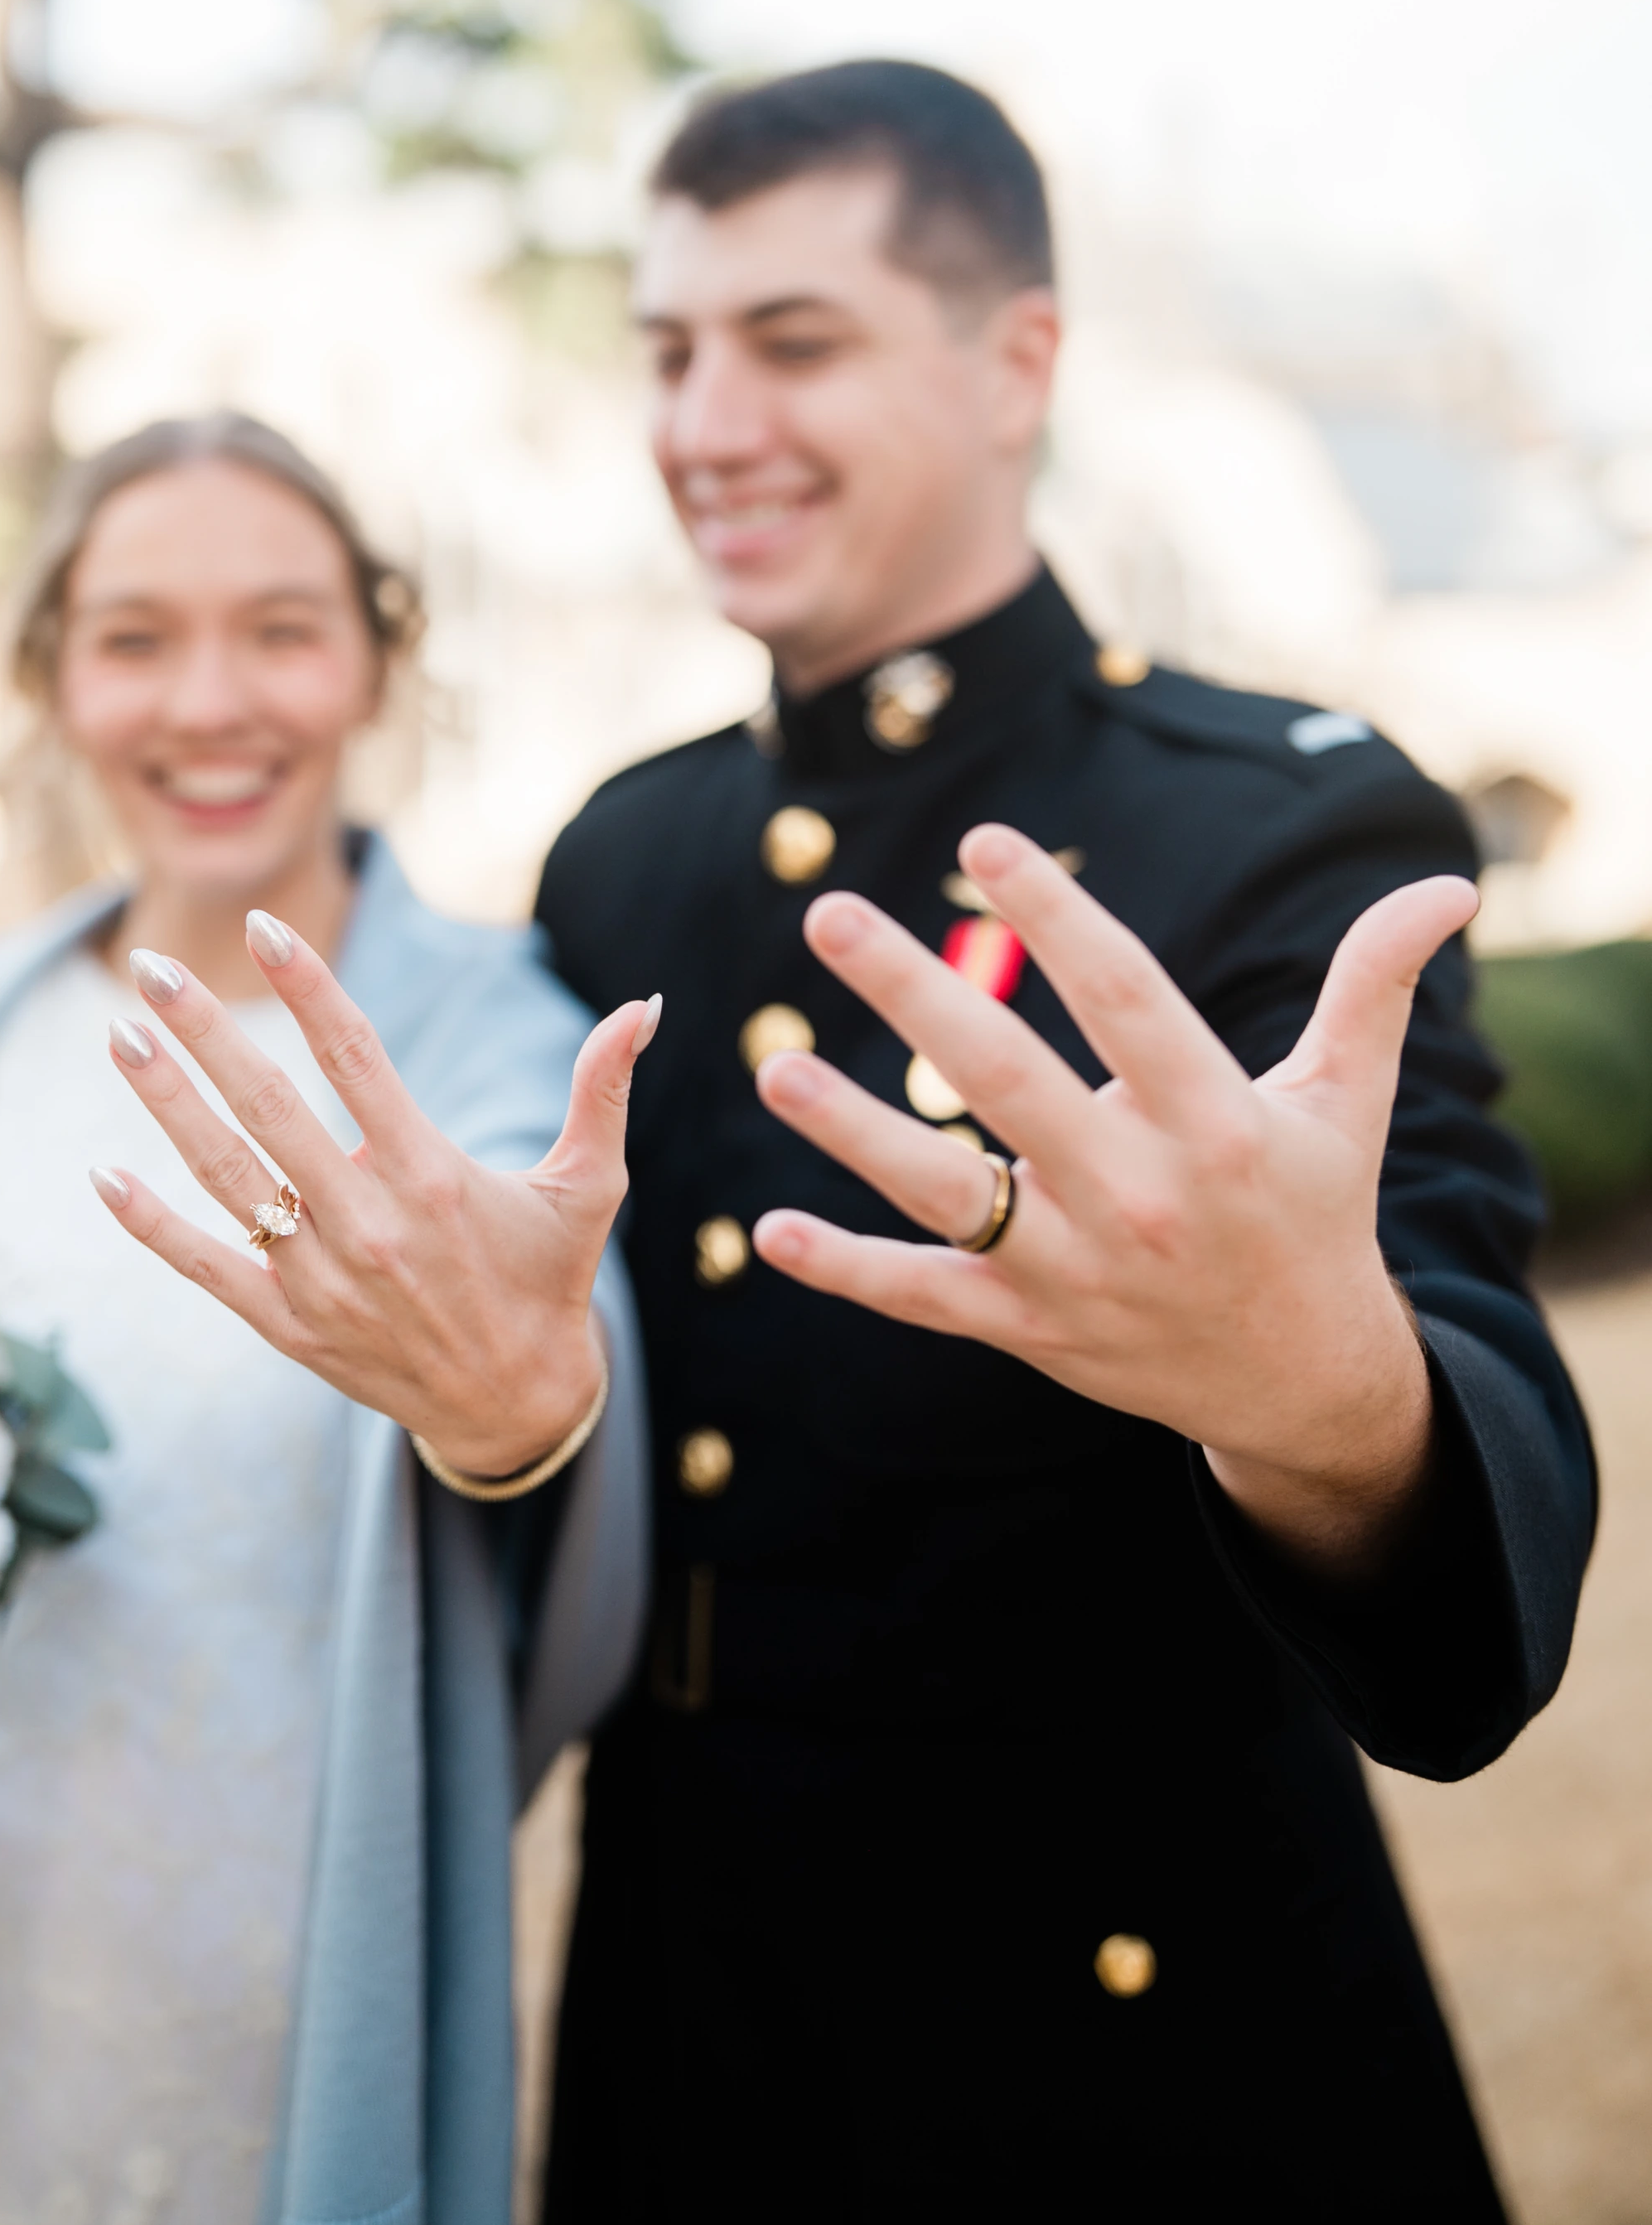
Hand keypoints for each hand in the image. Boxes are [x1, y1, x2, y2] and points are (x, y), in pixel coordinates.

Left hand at [92, 918, 657, 1477]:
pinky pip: (206, 1264)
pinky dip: (152, 1222)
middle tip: (150, 968)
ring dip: (166, 1103)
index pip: (355, 1055)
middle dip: (203, 1031)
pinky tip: (104, 1173)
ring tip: (121, 1036)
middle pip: (269, 1106)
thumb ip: (601, 1090)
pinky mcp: (289, 1324)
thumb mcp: (588, 1185)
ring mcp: (321, 1277)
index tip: (262, 928)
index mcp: (434, 1174)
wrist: (516, 1407)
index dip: (306, 986)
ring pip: (226, 1174)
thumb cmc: (547, 1277)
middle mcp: (369, 1222)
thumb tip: (645, 1005)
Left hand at [751, 824, 1473, 1580]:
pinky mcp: (1029, 1330)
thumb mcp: (1349, 1099)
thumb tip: (1452, 882)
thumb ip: (1376, 983)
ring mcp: (1078, 1272)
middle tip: (831, 915)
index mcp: (1218, 1126)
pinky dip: (849, 1274)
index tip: (986, 840)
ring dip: (854, 1134)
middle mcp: (1142, 1197)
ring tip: (773, 1071)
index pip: (1127, 1003)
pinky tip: (773, 1233)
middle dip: (917, 996)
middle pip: (1010, 1084)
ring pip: (948, 1196)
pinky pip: (926, 1299)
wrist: (1307, 1384)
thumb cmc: (1314, 1210)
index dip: (1059, 920)